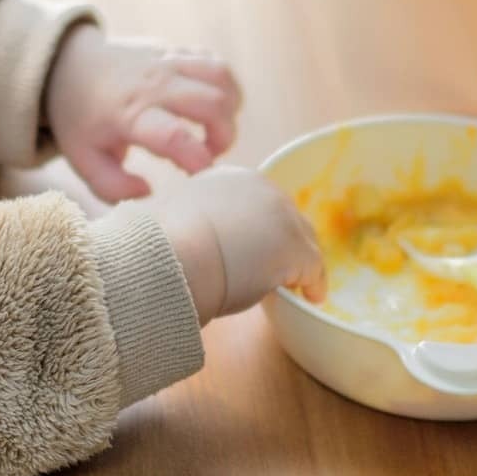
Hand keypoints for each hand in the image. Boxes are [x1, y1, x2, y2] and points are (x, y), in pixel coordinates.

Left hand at [45, 24, 240, 202]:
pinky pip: (216, 63)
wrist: (69, 65)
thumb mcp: (84, 160)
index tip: (200, 175)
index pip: (174, 135)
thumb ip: (112, 188)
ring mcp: (167, 62)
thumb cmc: (80, 119)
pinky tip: (209, 106)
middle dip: (224, 136)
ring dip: (229, 109)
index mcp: (128, 115)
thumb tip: (148, 193)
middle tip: (208, 153)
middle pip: (211, 103)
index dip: (198, 159)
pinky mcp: (176, 51)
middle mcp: (152, 84)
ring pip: (221, 77)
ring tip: (213, 129)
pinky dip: (224, 87)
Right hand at [137, 166, 326, 324]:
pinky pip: (313, 268)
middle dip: (286, 240)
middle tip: (282, 266)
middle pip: (286, 216)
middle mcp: (260, 188)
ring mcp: (282, 216)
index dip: (261, 226)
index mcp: (229, 178)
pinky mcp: (296, 248)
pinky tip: (311, 297)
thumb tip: (188, 241)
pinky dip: (313, 283)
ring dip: (300, 261)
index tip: (257, 247)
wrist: (170, 257)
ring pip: (303, 239)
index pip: (258, 202)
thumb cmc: (163, 246)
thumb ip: (193, 223)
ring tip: (299, 283)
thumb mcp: (176, 220)